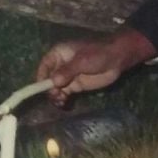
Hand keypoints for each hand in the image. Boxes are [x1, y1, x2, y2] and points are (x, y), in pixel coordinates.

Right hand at [35, 28, 156, 105]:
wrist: (117, 59)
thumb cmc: (98, 54)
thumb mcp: (82, 61)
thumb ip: (67, 71)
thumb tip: (54, 82)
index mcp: (58, 54)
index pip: (44, 66)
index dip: (41, 77)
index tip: (41, 87)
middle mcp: (59, 66)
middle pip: (47, 79)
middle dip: (49, 89)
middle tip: (56, 95)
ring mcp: (66, 77)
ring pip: (54, 88)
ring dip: (55, 96)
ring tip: (61, 100)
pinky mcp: (74, 86)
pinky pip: (63, 94)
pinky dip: (61, 99)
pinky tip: (63, 103)